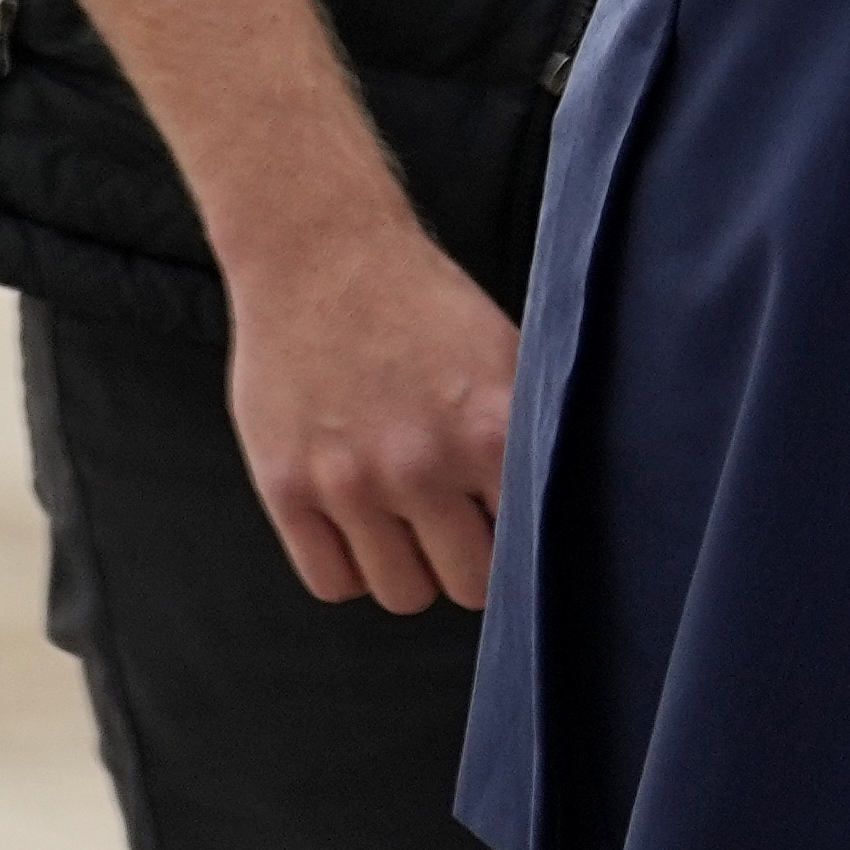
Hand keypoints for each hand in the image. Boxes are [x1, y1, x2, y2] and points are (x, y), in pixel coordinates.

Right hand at [223, 205, 521, 613]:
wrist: (322, 255)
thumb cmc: (421, 304)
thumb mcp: (503, 355)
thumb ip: (526, 432)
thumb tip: (563, 508)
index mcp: (489, 428)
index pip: (530, 542)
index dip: (528, 543)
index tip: (518, 531)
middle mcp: (420, 463)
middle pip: (470, 584)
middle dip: (472, 562)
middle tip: (463, 529)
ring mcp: (348, 480)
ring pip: (402, 594)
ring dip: (412, 568)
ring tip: (411, 524)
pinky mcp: (286, 487)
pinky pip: (332, 582)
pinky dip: (352, 567)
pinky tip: (362, 527)